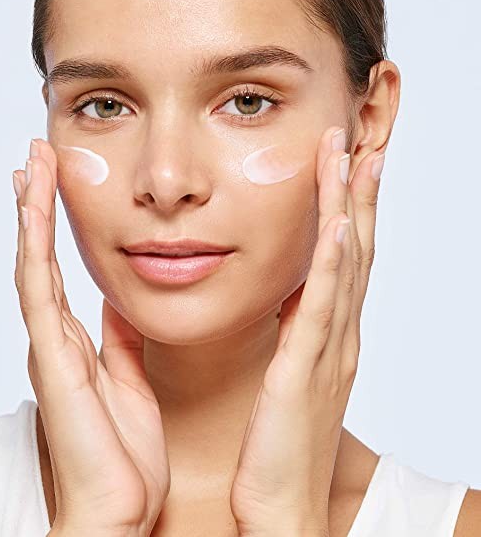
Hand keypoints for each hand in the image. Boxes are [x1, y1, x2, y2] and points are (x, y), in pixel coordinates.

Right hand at [13, 138, 169, 536]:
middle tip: (35, 157)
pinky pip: (39, 291)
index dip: (52, 224)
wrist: (118, 510)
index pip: (58, 268)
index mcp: (74, 340)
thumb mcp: (127, 381)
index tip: (53, 182)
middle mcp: (55, 335)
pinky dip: (34, 247)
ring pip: (33, 263)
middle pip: (38, 255)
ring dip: (30, 212)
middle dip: (36, 204)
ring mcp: (49, 344)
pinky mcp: (52, 357)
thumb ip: (118, 341)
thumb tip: (116, 304)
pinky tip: (32, 211)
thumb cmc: (123, 455)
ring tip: (30, 165)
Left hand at [229, 125, 384, 536]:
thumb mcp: (285, 373)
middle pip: (355, 247)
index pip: (344, 255)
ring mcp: (329, 350)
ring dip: (349, 207)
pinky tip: (339, 224)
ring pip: (346, 264)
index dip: (348, 206)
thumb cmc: (278, 442)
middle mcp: (339, 334)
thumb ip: (289, 332)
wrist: (281, 506)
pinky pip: (323, 307)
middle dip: (357, 190)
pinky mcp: (306, 370)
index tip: (345, 160)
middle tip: (358, 137)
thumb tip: (282, 294)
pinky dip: (334, 262)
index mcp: (328, 333)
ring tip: (351, 156)